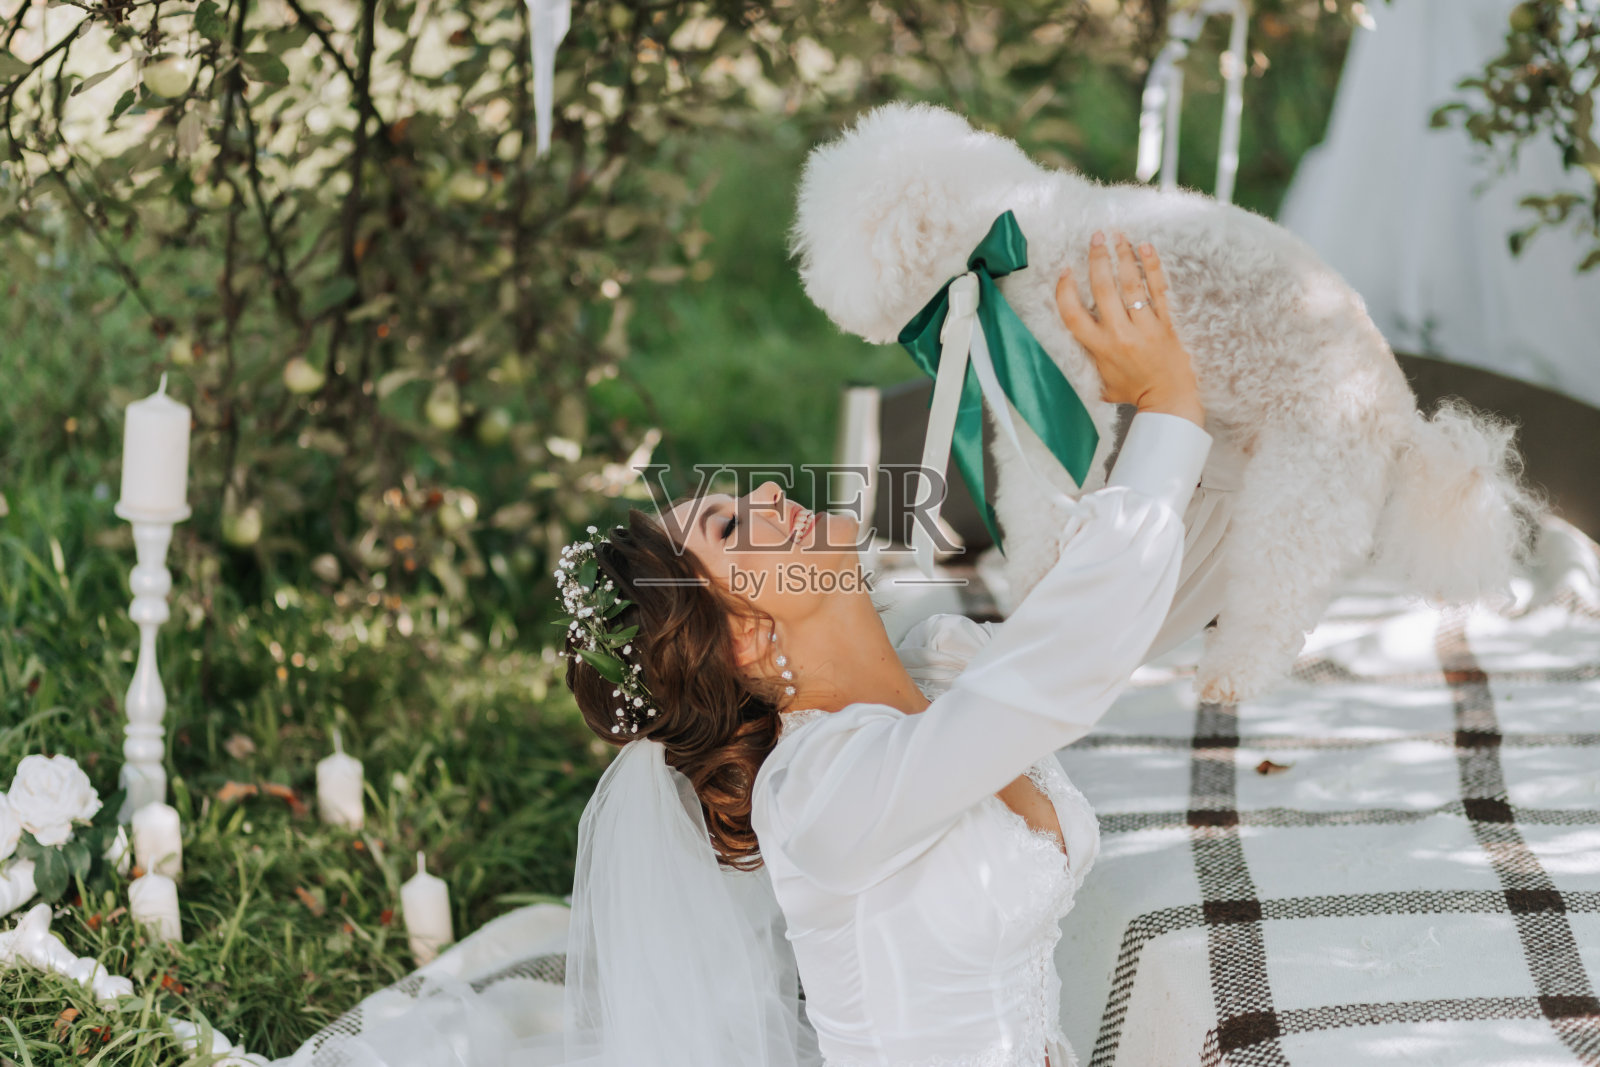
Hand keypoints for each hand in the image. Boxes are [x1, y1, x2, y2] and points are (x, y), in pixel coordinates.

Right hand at [1054, 231, 1203, 426]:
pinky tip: (1146, 248)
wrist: (1170, 399)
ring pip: (1131, 285)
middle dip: (1097, 259)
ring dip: (1122, 256)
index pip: (1073, 314)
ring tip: (1117, 235)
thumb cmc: (1134, 391)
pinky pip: (1159, 290)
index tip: (1065, 271)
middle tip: (1095, 237)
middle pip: (1103, 289)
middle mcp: (1120, 334)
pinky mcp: (1167, 323)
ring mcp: (1145, 327)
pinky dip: (1152, 267)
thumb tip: (1070, 345)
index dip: (1065, 290)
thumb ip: (1086, 361)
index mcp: (1100, 348)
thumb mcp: (1100, 381)